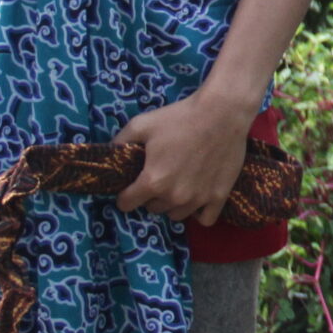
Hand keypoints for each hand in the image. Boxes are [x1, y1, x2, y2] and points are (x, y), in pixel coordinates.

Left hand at [114, 89, 256, 225]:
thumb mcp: (141, 124)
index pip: (126, 204)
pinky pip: (205, 219)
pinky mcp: (219, 197)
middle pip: (152, 208)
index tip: (131, 184)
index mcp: (152, 181)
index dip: (125, 193)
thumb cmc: (180, 118)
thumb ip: (120, 142)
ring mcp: (198, 199)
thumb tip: (109, 154)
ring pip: (176, 215)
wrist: (222, 113)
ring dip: (173, 203)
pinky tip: (197, 196)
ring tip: (178, 185)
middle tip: (159, 176)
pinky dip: (198, 212)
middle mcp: (174, 196)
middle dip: (151, 196)